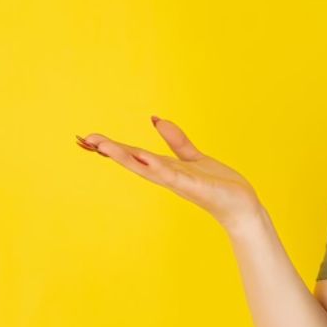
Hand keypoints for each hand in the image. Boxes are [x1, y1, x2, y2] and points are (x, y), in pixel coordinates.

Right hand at [77, 117, 262, 230]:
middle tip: (84, 140)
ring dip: (126, 157)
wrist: (242, 207)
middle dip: (110, 151)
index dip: (111, 147)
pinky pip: (173, 175)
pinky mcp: (194, 187)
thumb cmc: (218, 185)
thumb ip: (176, 141)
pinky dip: (159, 167)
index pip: (134, 155)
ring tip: (104, 145)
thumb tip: (155, 119)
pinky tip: (146, 158)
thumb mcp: (194, 158)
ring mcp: (179, 182)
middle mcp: (168, 177)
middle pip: (133, 161)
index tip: (86, 138)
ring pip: (147, 168)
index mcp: (166, 169)